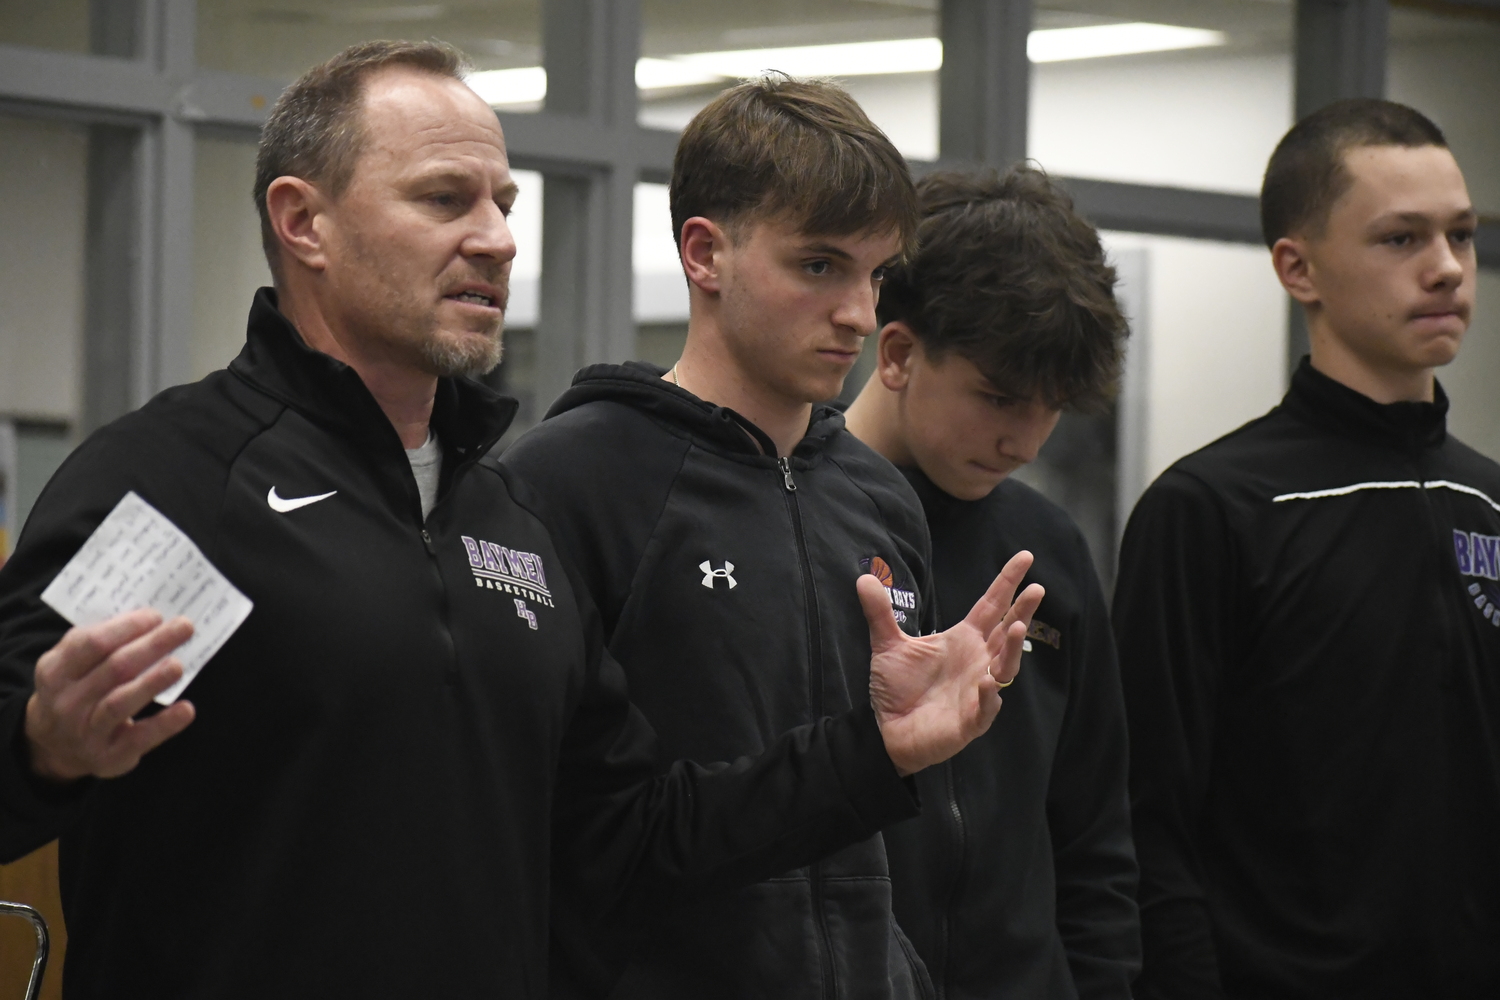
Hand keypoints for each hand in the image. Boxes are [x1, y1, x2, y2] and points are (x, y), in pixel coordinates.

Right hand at [25, 610, 196, 782]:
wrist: (53, 747)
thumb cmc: (76, 691)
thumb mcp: (72, 665)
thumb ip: (100, 641)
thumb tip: (149, 618)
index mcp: (55, 671)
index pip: (91, 643)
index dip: (125, 627)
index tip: (156, 615)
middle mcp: (67, 702)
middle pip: (114, 669)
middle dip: (152, 645)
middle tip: (184, 627)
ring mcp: (86, 731)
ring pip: (121, 703)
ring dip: (152, 682)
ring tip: (178, 665)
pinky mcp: (109, 756)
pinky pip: (139, 738)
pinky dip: (165, 724)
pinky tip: (187, 709)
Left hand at [862, 551, 1043, 775]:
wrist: (885, 731)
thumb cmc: (896, 689)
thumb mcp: (886, 645)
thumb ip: (880, 613)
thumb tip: (863, 579)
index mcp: (964, 640)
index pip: (992, 605)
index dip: (1008, 582)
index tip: (1025, 557)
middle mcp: (978, 661)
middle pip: (1007, 631)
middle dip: (1023, 610)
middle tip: (1037, 588)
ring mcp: (979, 691)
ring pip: (1005, 667)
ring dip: (1012, 649)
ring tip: (1016, 628)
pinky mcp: (971, 721)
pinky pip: (987, 708)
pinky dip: (990, 695)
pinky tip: (988, 682)